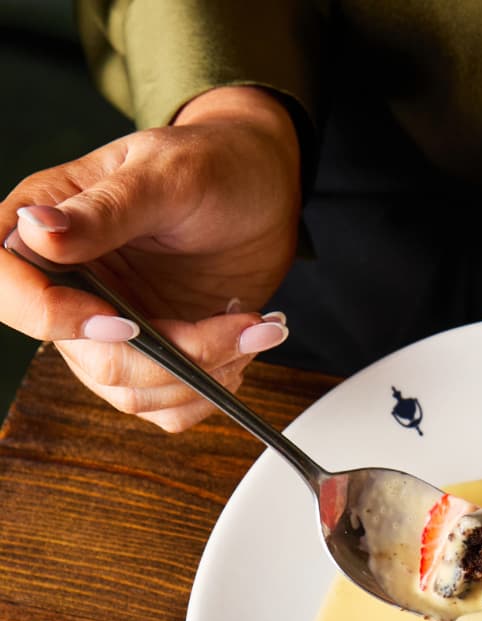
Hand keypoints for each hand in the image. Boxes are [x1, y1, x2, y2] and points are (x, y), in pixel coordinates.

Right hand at [0, 86, 302, 430]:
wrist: (265, 190)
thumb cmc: (215, 163)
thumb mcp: (167, 176)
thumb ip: (106, 208)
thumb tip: (36, 229)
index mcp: (47, 227)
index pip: (7, 289)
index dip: (52, 318)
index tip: (125, 321)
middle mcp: (72, 284)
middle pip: (92, 359)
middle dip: (174, 356)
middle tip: (242, 326)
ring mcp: (113, 324)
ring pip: (135, 391)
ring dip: (204, 374)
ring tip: (255, 330)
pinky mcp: (156, 351)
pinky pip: (167, 404)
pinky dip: (210, 389)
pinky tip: (244, 348)